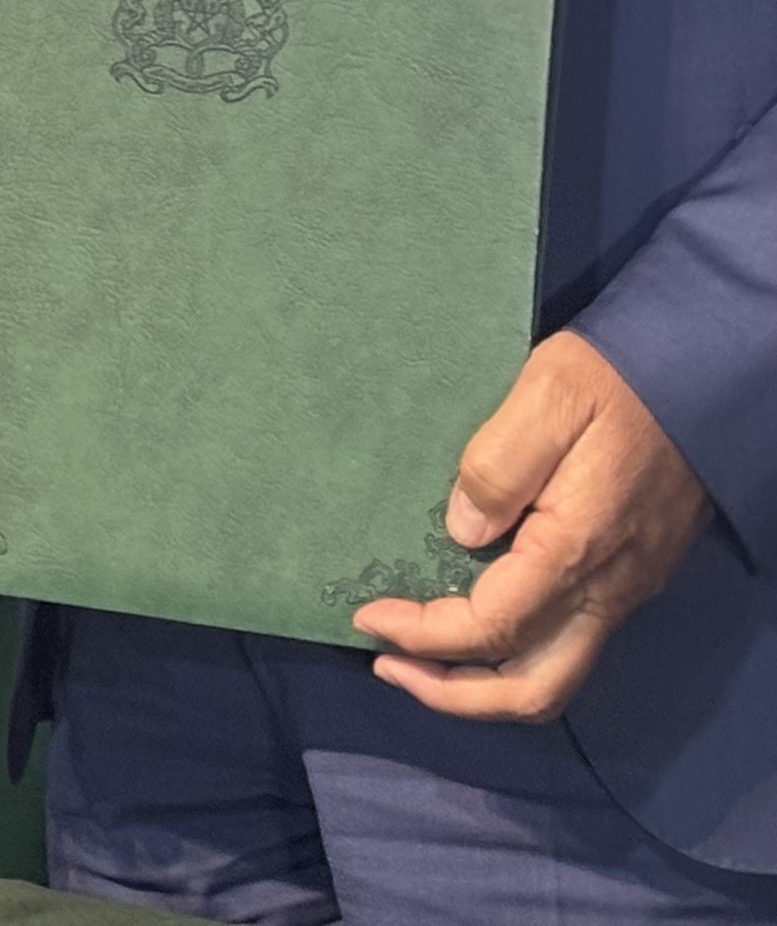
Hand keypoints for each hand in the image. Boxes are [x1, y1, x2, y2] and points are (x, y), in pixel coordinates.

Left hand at [356, 331, 711, 720]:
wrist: (703, 379)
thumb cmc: (617, 381)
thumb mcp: (547, 396)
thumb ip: (499, 465)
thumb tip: (460, 530)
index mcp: (578, 548)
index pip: (493, 628)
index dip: (424, 634)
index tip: (368, 615)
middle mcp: (607, 588)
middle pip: (533, 689)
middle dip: (453, 693)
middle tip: (387, 662)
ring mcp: (623, 590)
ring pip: (555, 677)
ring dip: (482, 683)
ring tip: (418, 657)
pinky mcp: (628, 579)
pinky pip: (569, 646)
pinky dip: (512, 655)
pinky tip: (472, 621)